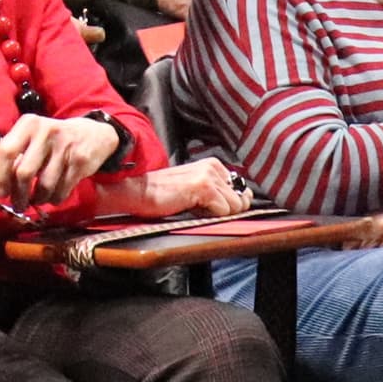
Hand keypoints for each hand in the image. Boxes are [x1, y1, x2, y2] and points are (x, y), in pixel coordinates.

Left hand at [0, 112, 124, 209]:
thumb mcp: (29, 144)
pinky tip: (51, 197)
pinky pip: (61, 190)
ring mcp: (65, 146)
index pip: (5, 151)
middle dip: (18, 195)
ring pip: (44, 185)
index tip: (2, 192)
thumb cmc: (51, 142)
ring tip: (35, 200)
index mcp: (28, 124)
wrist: (92, 134)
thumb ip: (8, 163)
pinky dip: (53, 199)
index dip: (0, 176)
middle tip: (17, 204)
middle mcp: (46, 131)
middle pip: (24, 173)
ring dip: (37, 200)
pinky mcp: (80, 161)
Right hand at [99, 157, 249, 219]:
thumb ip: (218, 192)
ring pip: (235, 207)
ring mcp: (209, 176)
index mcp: (213, 165)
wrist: (137, 192)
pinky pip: (223, 211)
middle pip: (241, 200)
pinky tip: (190, 208)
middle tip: (198, 207)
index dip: (229, 204)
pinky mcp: (203, 187)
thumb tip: (245, 200)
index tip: (210, 207)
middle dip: (224, 210)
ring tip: (193, 207)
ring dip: (216, 214)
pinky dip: (209, 216)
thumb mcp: (194, 189)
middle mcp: (213, 167)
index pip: (240, 190)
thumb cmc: (162, 194)